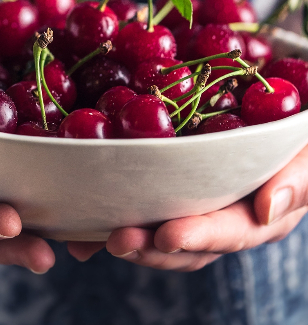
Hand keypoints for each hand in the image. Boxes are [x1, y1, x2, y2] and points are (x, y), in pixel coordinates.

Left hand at [67, 143, 307, 270]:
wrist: (281, 110)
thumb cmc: (297, 133)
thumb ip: (299, 177)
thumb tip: (268, 209)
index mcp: (260, 215)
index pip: (230, 231)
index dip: (199, 235)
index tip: (168, 235)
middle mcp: (221, 220)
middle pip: (184, 244)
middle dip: (150, 246)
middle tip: (116, 240)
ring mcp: (189, 208)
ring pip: (154, 234)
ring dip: (122, 238)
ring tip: (85, 240)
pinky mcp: (162, 191)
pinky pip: (133, 206)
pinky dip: (103, 216)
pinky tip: (72, 225)